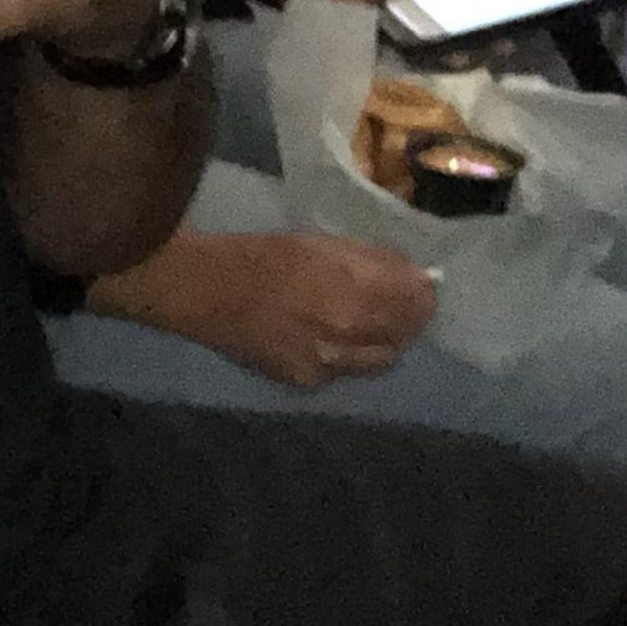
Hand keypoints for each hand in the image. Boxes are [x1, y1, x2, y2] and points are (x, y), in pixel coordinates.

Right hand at [119, 229, 437, 385]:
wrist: (203, 291)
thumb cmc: (260, 254)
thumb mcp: (321, 244)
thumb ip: (370, 262)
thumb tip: (411, 273)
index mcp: (354, 287)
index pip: (417, 299)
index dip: (423, 292)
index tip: (421, 283)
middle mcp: (349, 331)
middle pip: (405, 334)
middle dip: (408, 318)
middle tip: (399, 304)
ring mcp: (329, 362)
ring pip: (382, 360)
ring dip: (384, 340)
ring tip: (367, 323)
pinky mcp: (308, 381)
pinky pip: (346, 371)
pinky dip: (349, 356)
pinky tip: (330, 338)